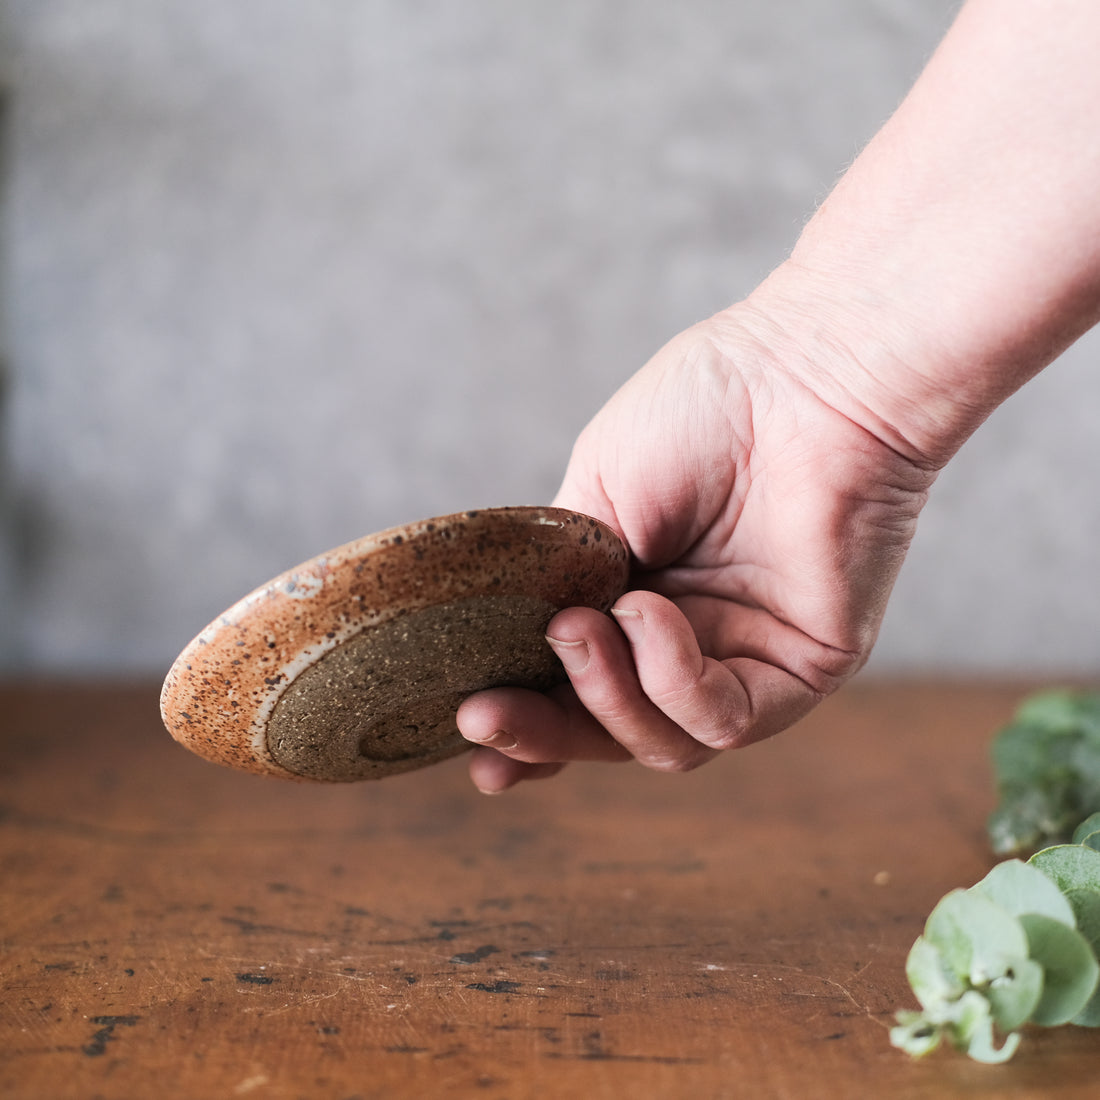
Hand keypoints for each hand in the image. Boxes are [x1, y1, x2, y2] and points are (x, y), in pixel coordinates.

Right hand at [456, 297, 937, 791]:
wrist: (799, 374)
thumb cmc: (702, 412)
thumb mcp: (594, 499)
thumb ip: (558, 580)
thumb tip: (522, 646)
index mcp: (639, 601)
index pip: (578, 689)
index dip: (525, 725)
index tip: (464, 729)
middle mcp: (692, 641)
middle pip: (611, 732)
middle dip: (542, 734)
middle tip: (481, 716)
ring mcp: (745, 660)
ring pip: (664, 743)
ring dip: (604, 696)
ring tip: (580, 625)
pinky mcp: (801, 670)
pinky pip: (724, 718)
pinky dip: (670, 679)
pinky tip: (648, 613)